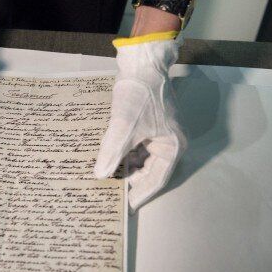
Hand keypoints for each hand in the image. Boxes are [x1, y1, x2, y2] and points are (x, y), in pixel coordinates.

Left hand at [94, 32, 186, 211]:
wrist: (141, 63)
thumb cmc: (139, 94)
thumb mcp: (124, 126)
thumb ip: (112, 152)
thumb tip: (99, 176)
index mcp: (172, 147)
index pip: (156, 180)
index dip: (139, 195)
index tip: (125, 208)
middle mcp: (168, 144)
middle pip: (148, 171)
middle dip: (129, 181)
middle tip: (110, 194)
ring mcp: (158, 134)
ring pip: (140, 159)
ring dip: (124, 168)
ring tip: (105, 179)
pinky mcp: (147, 126)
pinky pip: (135, 147)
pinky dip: (122, 154)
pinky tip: (107, 159)